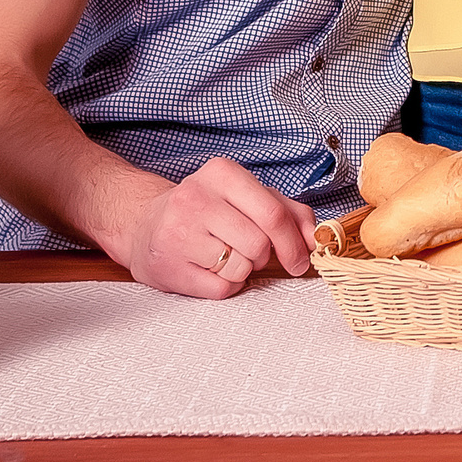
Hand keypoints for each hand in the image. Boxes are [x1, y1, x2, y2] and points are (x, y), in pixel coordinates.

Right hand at [104, 157, 316, 298]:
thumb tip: (317, 239)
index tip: (299, 260)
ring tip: (222, 255)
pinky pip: (222, 288)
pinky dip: (225, 285)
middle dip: (263, 256)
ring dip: (242, 270)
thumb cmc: (207, 210)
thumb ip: (289, 213)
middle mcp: (196, 198)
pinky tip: (208, 268)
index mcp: (222, 173)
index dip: (293, 244)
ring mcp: (178, 232)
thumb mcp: (248, 197)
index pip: (273, 215)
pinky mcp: (168, 266)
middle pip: (259, 244)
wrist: (145, 225)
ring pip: (242, 268)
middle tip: (249, 252)